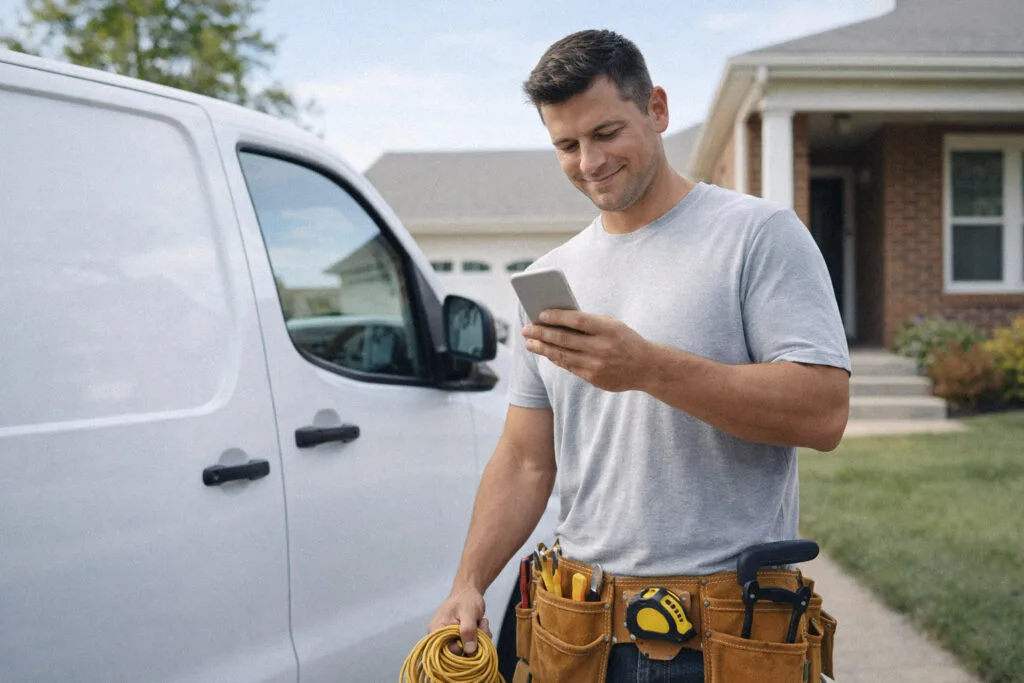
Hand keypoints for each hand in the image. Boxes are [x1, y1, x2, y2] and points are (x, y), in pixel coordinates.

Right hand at [427, 587, 491, 655]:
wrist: (469, 591)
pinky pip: (471, 646)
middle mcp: (440, 637)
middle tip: (481, 625)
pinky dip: (480, 638)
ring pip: (467, 650)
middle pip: (457, 653)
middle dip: (474, 642)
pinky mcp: (460, 639)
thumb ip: (468, 630)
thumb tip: (469, 651)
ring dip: (479, 638)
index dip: (461, 649)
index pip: (445, 651)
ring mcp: (451, 639)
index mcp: (436, 630)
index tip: (474, 637)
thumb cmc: (466, 598)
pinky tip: (481, 625)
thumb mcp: (468, 612)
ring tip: (481, 622)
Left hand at [522, 310, 652, 391]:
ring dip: (543, 348)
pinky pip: (569, 367)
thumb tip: (557, 321)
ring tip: (529, 343)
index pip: (577, 320)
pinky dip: (556, 359)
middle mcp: (602, 347)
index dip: (557, 317)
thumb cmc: (625, 340)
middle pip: (564, 339)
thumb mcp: (613, 325)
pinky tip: (546, 353)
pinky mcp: (594, 378)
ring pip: (562, 355)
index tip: (540, 314)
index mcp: (608, 329)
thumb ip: (589, 323)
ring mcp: (597, 364)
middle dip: (542, 334)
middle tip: (526, 330)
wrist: (647, 367)